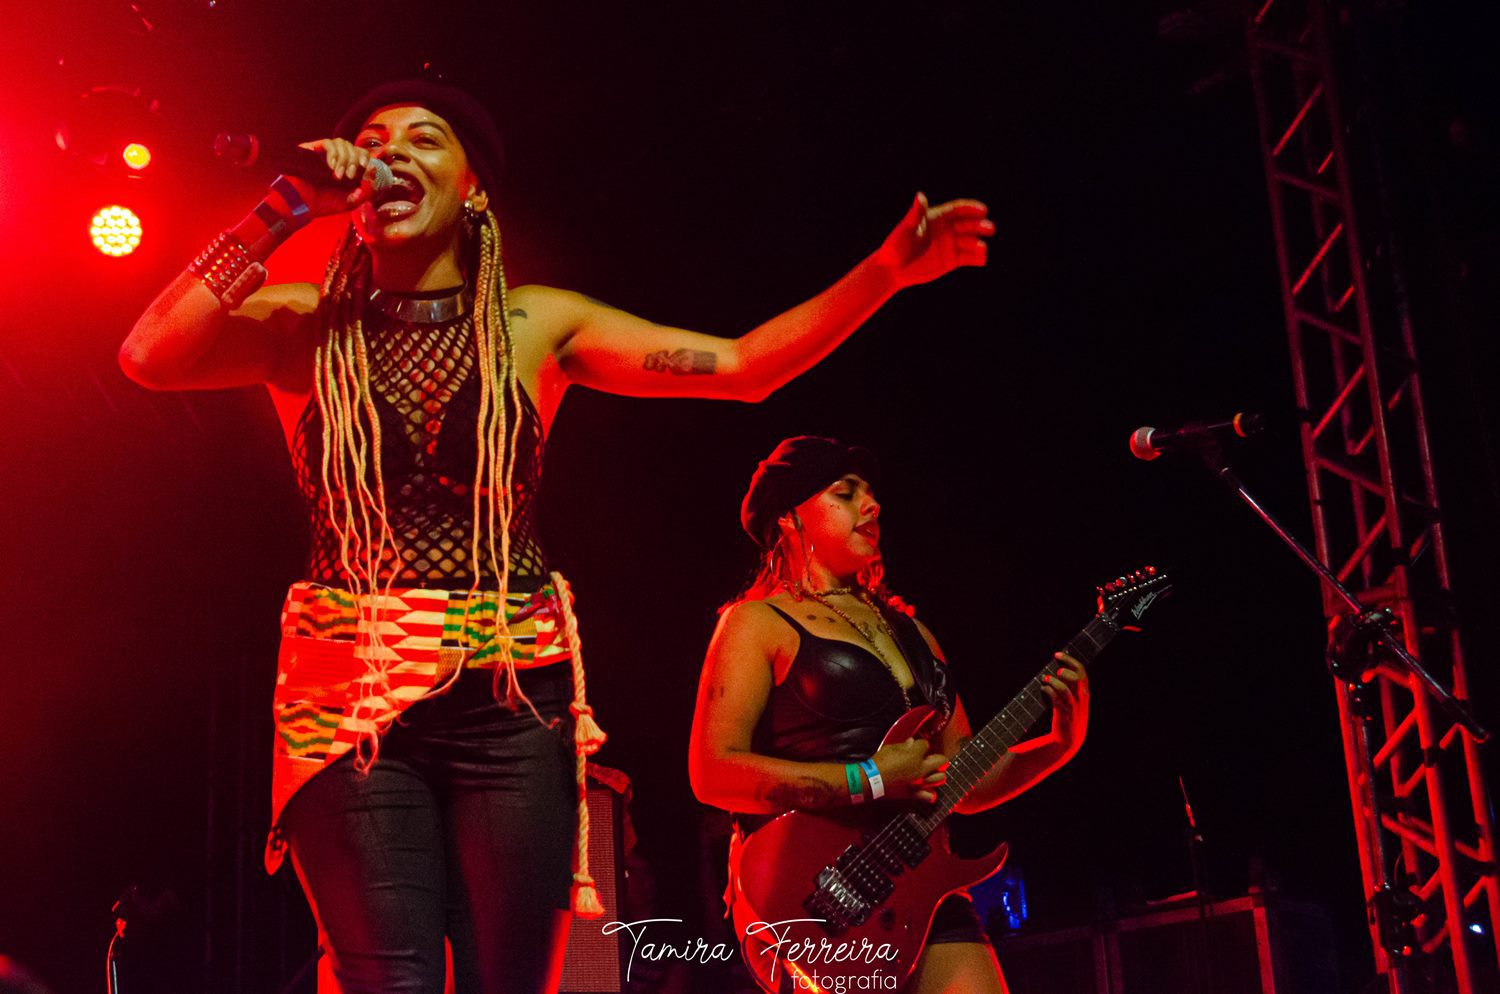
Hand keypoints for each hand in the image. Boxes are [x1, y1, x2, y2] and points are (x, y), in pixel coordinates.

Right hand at [279, 138, 383, 217]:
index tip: (365, 166)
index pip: (361, 153)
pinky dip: (333, 153)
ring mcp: (325, 153)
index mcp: (348, 168)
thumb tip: (374, 169)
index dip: (365, 156)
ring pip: (342, 143)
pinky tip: (330, 166)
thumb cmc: (325, 204)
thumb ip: (366, 189)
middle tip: (348, 176)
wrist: (303, 206)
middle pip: (353, 147)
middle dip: (354, 161)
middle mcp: (337, 158)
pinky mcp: (313, 150)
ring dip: (344, 159)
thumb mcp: (351, 201)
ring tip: (337, 176)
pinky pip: (328, 143)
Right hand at [871, 738, 948, 802]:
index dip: (920, 744)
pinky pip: (930, 795)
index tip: (914, 746)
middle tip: (927, 758)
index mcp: (915, 755)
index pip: (925, 744)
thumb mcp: (891, 749)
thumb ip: (904, 745)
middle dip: (936, 757)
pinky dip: (930, 792)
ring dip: (936, 773)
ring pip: (941, 777)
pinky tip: (925, 788)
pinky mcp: (915, 793)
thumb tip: (911, 742)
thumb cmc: (880, 762)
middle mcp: (922, 769)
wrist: (872, 781)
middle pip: (941, 760)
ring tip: (929, 772)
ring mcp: (920, 782)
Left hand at [873, 192, 992, 287]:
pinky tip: (981, 259)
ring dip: (978, 244)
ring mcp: (951, 245)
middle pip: (968, 225)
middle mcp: (947, 229)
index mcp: (937, 217)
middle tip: (989, 228)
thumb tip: (920, 196)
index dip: (971, 208)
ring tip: (981, 248)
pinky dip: (977, 258)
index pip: (958, 209)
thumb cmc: (896, 246)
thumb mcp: (905, 229)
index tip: (982, 210)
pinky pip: (969, 258)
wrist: (893, 269)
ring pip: (971, 242)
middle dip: (979, 226)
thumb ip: (916, 214)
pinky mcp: (953, 261)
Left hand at [1041, 652, 1088, 757]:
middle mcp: (1080, 698)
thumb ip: (1068, 685)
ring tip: (1045, 679)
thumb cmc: (1069, 716)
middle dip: (1065, 670)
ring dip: (1054, 682)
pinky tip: (1043, 690)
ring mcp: (1072, 706)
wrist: (1070, 739)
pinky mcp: (1063, 714)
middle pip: (1077, 678)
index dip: (1069, 660)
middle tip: (1056, 671)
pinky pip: (1056, 700)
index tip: (1057, 655)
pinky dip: (1048, 692)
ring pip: (1065, 689)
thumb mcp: (1073, 699)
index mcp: (1084, 692)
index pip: (1081, 671)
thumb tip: (1055, 670)